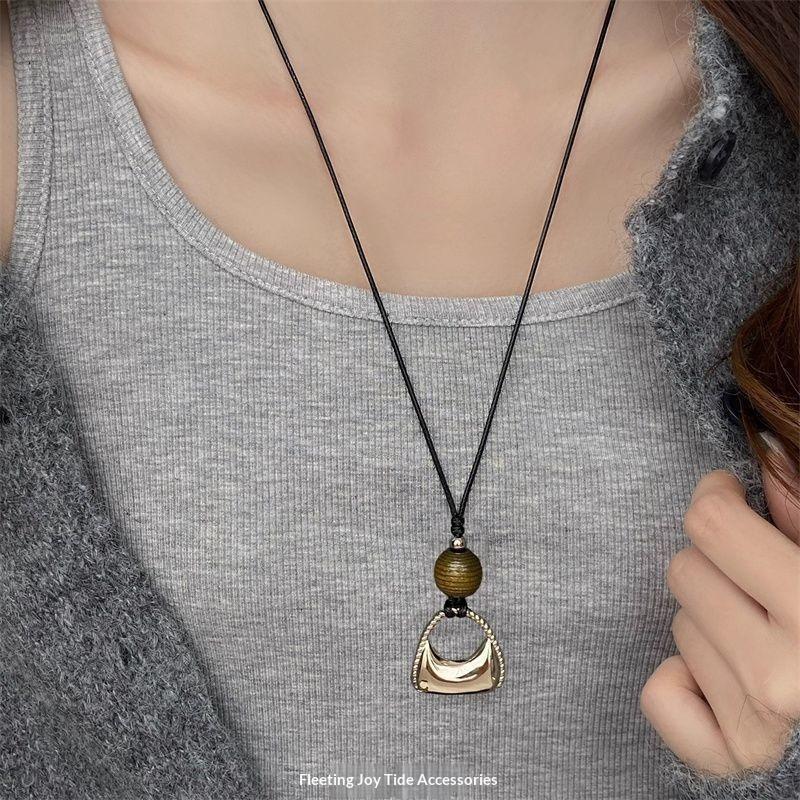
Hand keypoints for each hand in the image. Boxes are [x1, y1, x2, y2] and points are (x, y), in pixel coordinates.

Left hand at [640, 447, 799, 775]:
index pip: (711, 523)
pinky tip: (726, 679)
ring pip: (677, 624)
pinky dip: (683, 681)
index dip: (716, 498)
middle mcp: (785, 672)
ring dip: (709, 620)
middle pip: (683, 570)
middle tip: (757, 583)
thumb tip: (766, 456)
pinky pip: (660, 695)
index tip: (728, 496)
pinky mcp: (731, 757)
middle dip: (715, 565)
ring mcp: (757, 721)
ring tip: (761, 635)